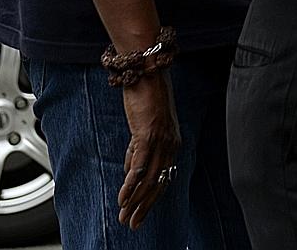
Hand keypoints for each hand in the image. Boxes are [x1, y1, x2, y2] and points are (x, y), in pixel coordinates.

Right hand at [116, 71, 181, 228]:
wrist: (147, 72)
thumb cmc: (145, 96)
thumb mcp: (142, 129)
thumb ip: (137, 151)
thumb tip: (131, 173)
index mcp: (172, 144)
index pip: (163, 178)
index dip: (151, 199)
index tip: (140, 215)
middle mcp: (171, 144)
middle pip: (159, 183)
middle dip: (144, 207)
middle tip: (133, 225)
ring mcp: (161, 140)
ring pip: (150, 179)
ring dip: (136, 201)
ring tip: (125, 217)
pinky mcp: (149, 134)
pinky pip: (140, 166)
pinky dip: (131, 184)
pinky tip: (123, 197)